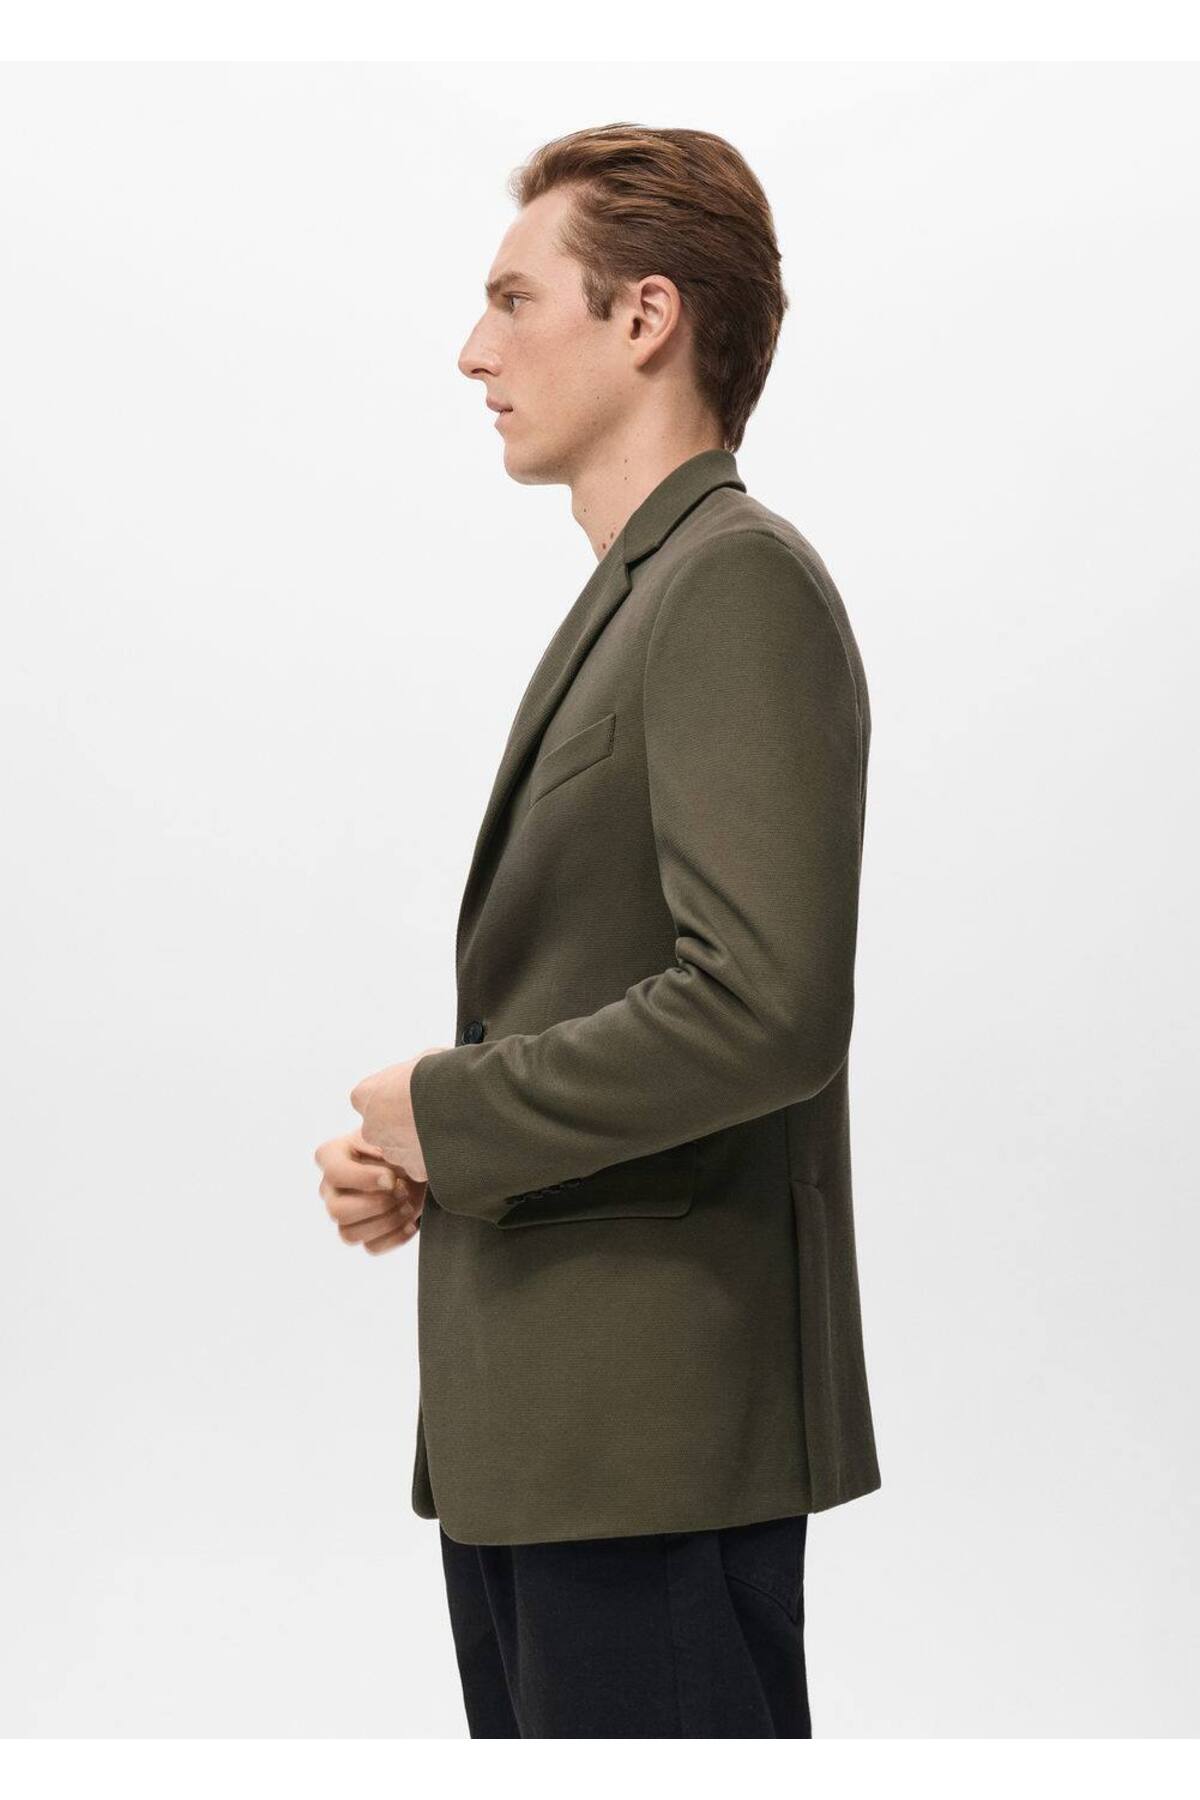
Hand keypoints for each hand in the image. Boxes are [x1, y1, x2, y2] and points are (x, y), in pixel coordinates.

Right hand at [315, 1126, 425, 1255]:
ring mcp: (344, 1213)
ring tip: (409, 1205)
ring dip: (386, 1222)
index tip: (392, 1178)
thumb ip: (383, 1136)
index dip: (364, 1179)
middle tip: (403, 1191)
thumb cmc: (401, 1141)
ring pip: (349, 1234)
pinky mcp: (362, 1232)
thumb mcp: (392, 1132)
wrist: (420, 1161)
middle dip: (376, 1205)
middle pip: (337, 1211)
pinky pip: (371, 1247)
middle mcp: (330, 1187)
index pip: (334, 1173)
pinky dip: (395, 1237)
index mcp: (332, 1156)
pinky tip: (412, 1222)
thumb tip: (382, 1154)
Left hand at [348, 1045, 450, 1181]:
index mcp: (367, 1096)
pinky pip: (423, 1165)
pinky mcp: (414, 1170)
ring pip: (402, 1150)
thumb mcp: (422, 1058)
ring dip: (418, 1142)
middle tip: (430, 1113)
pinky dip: (434, 1159)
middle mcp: (372, 1128)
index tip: (410, 1094)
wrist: (462, 1103)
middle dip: (403, 1124)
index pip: (369, 1099)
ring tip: (446, 1126)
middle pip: (383, 1129)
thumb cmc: (439, 1076)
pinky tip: (452, 1143)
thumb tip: (422, 1072)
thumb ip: (411, 1072)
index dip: (392, 1096)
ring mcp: (392, 1152)